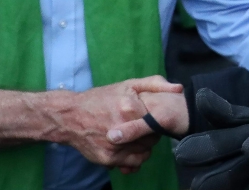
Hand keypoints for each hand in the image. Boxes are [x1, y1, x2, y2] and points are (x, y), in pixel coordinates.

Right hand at [62, 75, 181, 171]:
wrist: (69, 116)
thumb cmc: (101, 98)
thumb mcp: (128, 84)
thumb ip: (155, 84)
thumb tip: (179, 88)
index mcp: (130, 108)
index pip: (158, 122)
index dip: (157, 122)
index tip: (151, 119)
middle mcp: (123, 128)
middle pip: (152, 139)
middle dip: (150, 135)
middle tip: (142, 129)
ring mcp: (115, 146)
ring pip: (144, 153)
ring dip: (143, 147)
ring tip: (133, 138)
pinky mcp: (108, 159)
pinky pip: (132, 164)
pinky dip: (134, 159)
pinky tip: (127, 148)